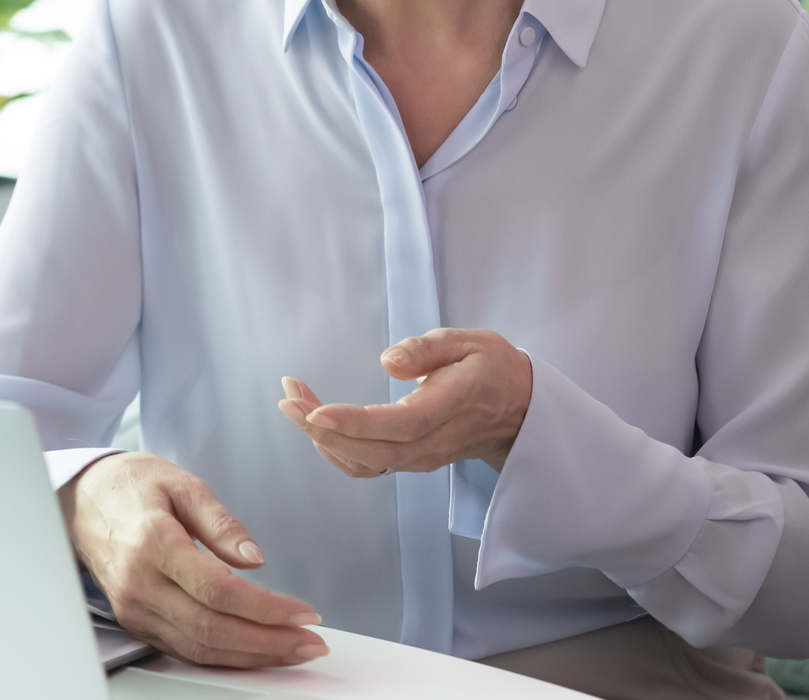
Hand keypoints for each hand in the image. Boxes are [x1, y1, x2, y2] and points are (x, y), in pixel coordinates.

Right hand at [58, 451, 328, 668]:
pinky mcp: (135, 622)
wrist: (82, 501)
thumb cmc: (132, 486)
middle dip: (269, 643)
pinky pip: (185, 650)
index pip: (218, 591)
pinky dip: (225, 656)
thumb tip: (254, 558)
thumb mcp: (182, 484)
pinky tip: (256, 651)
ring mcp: (134, 609)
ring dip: (253, 657)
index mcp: (153, 543)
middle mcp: (139, 584)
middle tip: (312, 643)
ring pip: (200, 648)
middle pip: (212, 629)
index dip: (266, 609)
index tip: (304, 612)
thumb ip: (221, 523)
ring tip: (294, 651)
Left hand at [278, 329, 532, 476]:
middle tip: (288, 400)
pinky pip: (369, 468)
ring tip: (294, 403)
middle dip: (323, 430)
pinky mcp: (412, 461)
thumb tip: (389, 361)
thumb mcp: (471, 341)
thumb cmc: (492, 368)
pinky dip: (336, 452)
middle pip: (373, 451)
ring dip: (323, 439)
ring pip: (367, 463)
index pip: (399, 425)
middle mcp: (433, 442)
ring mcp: (422, 458)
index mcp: (450, 407)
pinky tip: (317, 426)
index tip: (315, 411)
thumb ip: (430, 348)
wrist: (519, 409)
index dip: (354, 423)